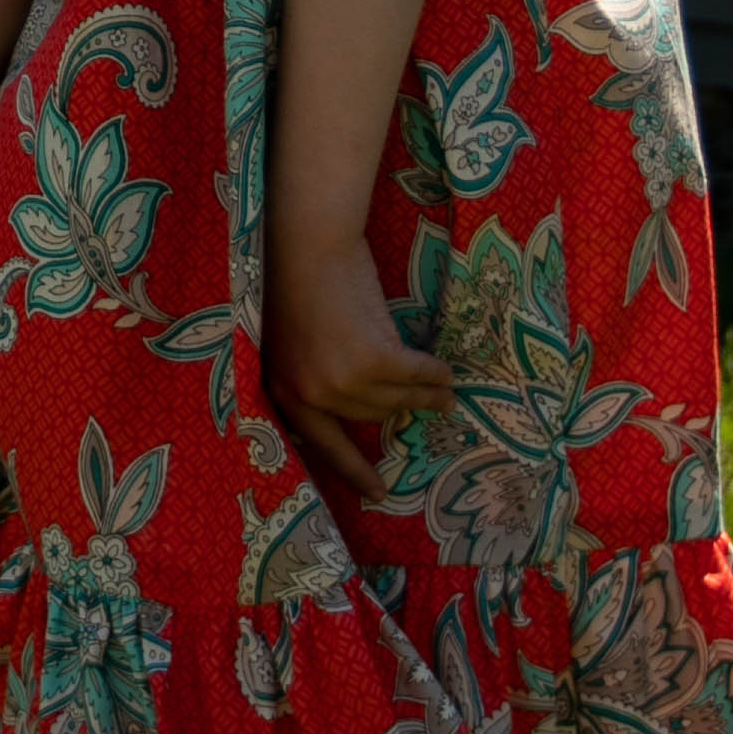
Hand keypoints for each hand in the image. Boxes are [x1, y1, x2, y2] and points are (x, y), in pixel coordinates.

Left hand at [264, 229, 455, 494]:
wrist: (308, 242)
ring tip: (446, 394)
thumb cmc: (301, 281)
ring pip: (395, 399)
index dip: (351, 468)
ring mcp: (341, 381)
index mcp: (286, 391)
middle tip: (434, 408)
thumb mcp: (299, 342)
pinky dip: (433, 373)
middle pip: (369, 416)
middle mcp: (311, 395)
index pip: (322, 445)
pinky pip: (415, 374)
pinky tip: (446, 373)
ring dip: (425, 396)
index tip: (376, 491)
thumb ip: (323, 374)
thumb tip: (367, 402)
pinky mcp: (373, 361)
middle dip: (402, 412)